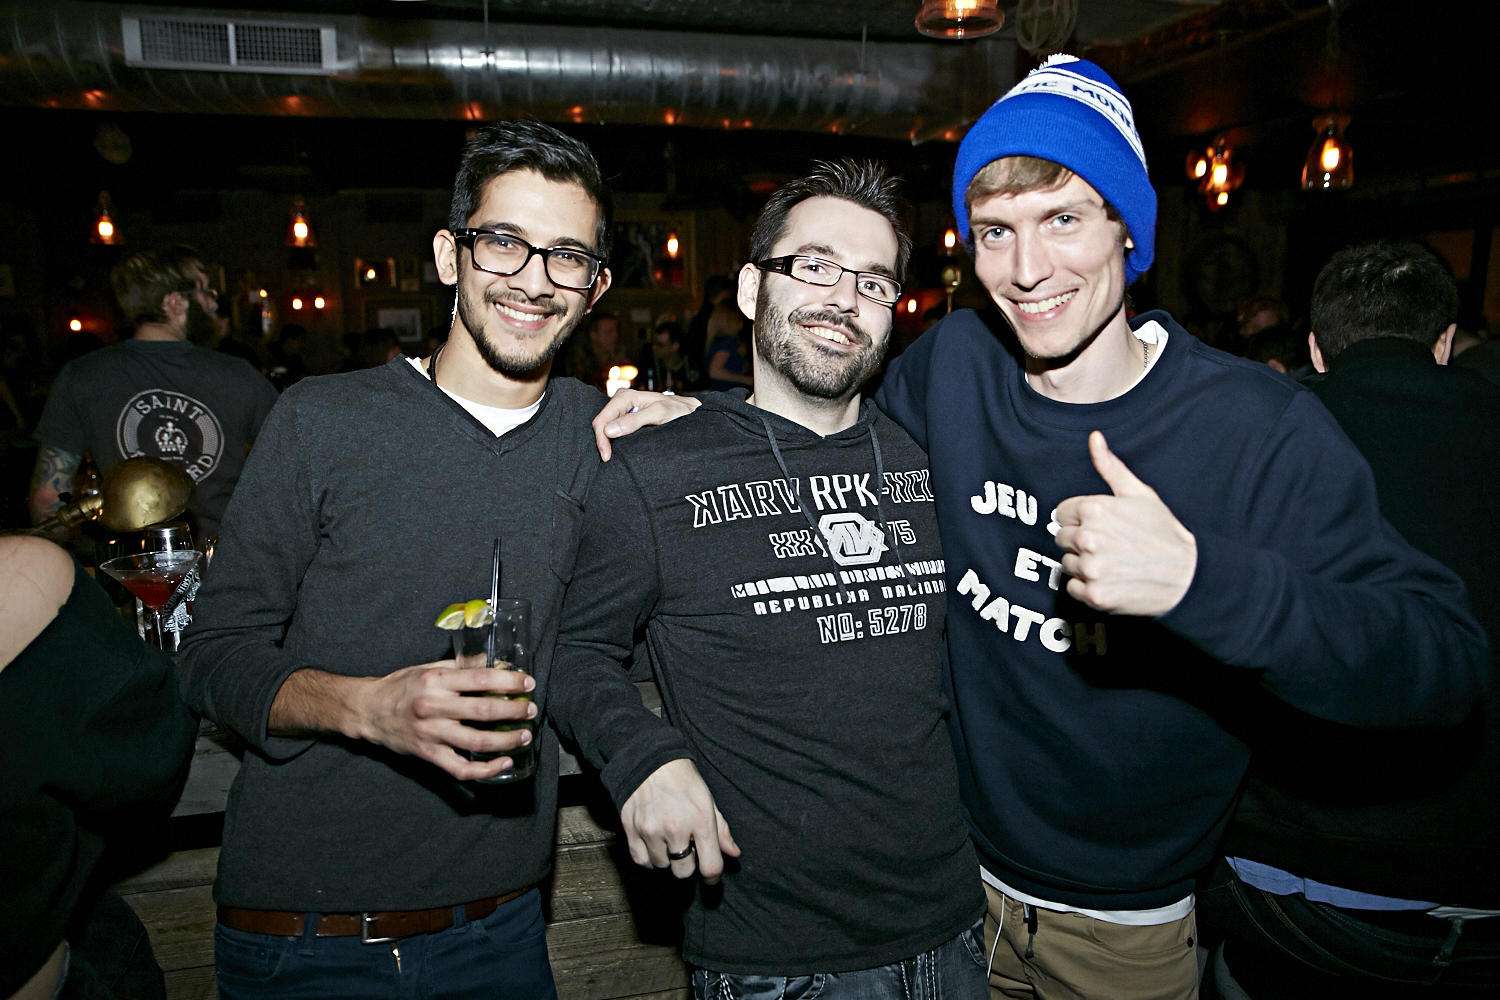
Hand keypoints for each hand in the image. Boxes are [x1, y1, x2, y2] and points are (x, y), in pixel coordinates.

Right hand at [345, 661, 537, 780]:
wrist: (368, 711)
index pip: (481, 678)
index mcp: (436, 681)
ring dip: (506, 740)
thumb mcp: (429, 669)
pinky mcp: (428, 754)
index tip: (527, 684)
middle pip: (484, 710)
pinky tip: (503, 763)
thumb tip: (493, 662)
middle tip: (530, 710)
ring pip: (477, 741)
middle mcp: (434, 706)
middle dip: (514, 710)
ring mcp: (430, 733)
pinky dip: (485, 769)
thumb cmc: (401, 687)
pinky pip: (461, 767)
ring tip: (524, 736)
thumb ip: (461, 666)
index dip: (509, 681)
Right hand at [592, 390, 699, 460]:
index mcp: (626, 397)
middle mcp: (621, 401)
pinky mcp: (626, 417)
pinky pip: (612, 428)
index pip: (603, 419)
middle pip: (601, 423)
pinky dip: (611, 439)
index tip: (607, 456)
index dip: (602, 438)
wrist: (688, 411)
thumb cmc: (677, 411)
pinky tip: (615, 449)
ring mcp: (623, 409)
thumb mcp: (659, 414)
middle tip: (607, 459)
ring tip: (610, 456)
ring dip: (606, 441)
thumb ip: (635, 421)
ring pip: (605, 426)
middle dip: (601, 441)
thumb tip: (609, 430)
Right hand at [620, 758, 739, 882]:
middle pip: (683, 872)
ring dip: (667, 859)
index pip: (710, 865)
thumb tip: (733, 853)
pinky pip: (641, 861)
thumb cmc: (683, 779)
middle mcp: (675, 828)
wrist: (649, 760)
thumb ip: (721, 830)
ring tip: (668, 839)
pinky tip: (653, 844)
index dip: (712, 877)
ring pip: (662, 866)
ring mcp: (651, 830)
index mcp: (700, 819)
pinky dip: (648, 858)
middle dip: (688, 865)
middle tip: (686, 849)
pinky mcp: (631, 829)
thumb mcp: (708, 800)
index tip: (710, 876)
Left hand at [1053, 431, 1196, 616]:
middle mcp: (1088, 538)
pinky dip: (1087, 587)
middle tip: (1109, 545)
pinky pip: (1072, 588)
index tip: (1102, 526)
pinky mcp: (1094, 594)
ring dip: (1084, 564)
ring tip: (1113, 562)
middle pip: (1061, 538)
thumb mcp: (1140, 493)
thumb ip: (1110, 467)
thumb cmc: (1164, 533)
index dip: (1081, 519)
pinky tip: (1110, 579)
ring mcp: (1091, 568)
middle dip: (1080, 541)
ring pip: (1067, 563)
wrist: (1188, 575)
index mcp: (1094, 510)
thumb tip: (1094, 438)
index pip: (1062, 513)